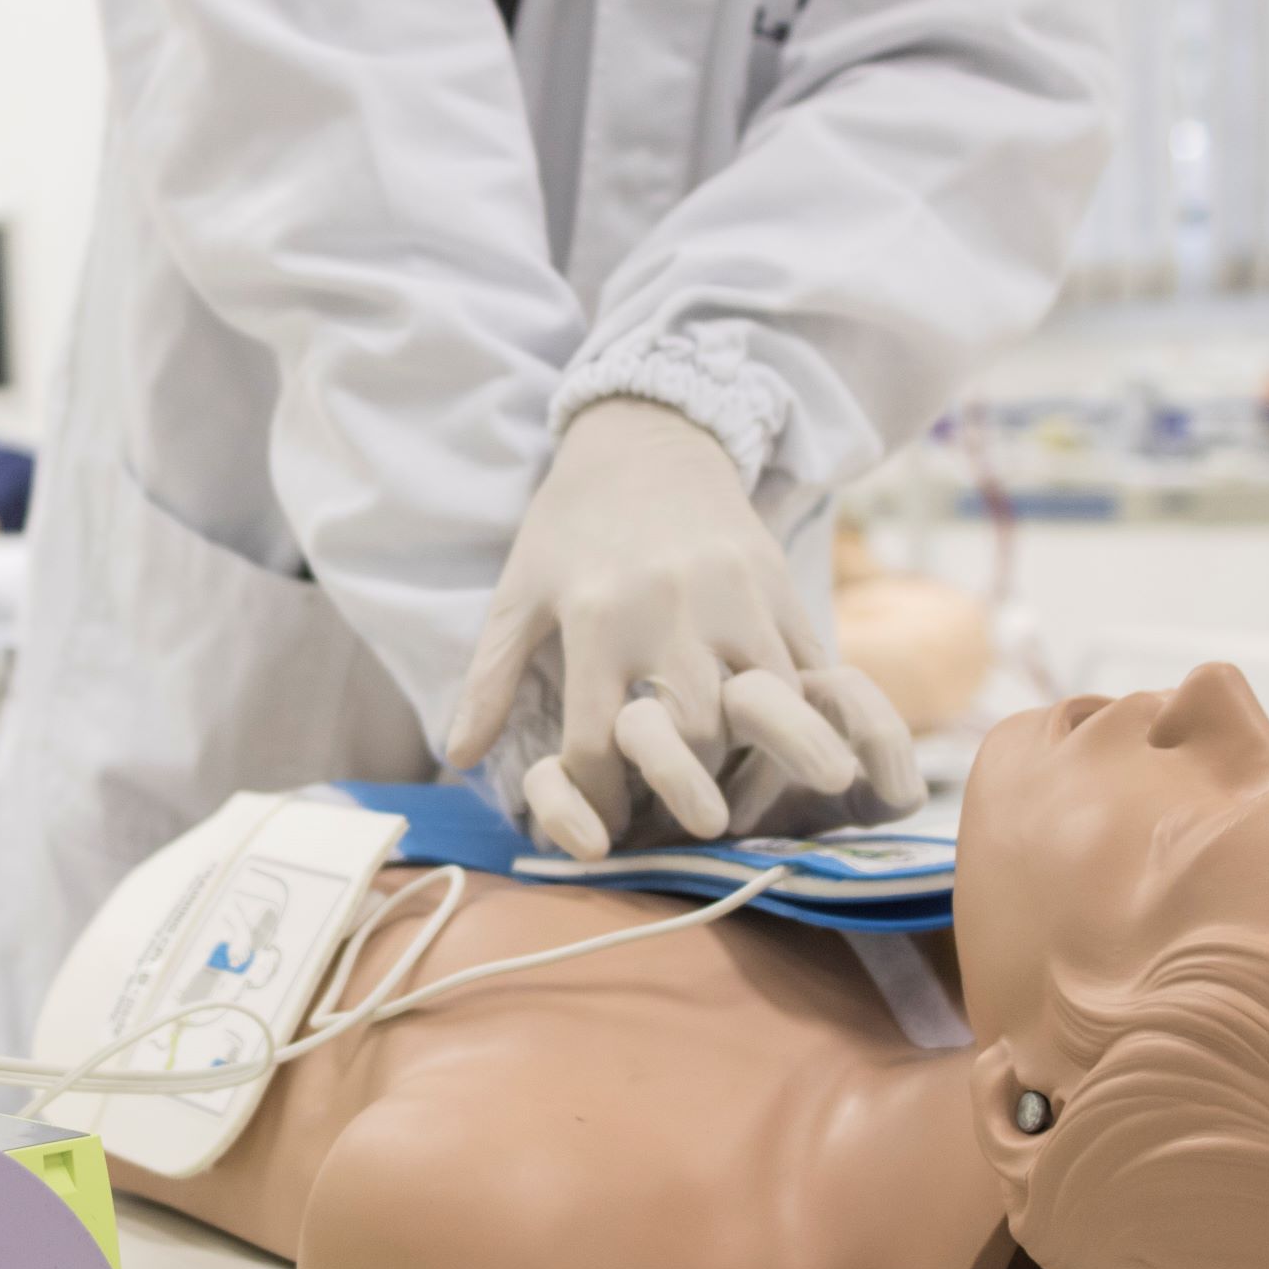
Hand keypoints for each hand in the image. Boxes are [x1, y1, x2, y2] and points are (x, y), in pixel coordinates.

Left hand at [446, 400, 922, 857]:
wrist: (648, 438)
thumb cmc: (570, 523)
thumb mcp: (518, 592)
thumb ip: (488, 677)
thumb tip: (461, 755)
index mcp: (596, 618)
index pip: (599, 743)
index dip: (599, 800)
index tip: (602, 830)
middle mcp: (670, 611)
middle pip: (690, 738)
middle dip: (684, 795)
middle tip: (680, 830)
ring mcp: (735, 597)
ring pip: (759, 713)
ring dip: (749, 767)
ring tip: (736, 804)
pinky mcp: (782, 586)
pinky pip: (806, 672)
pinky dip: (800, 719)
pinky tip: (784, 752)